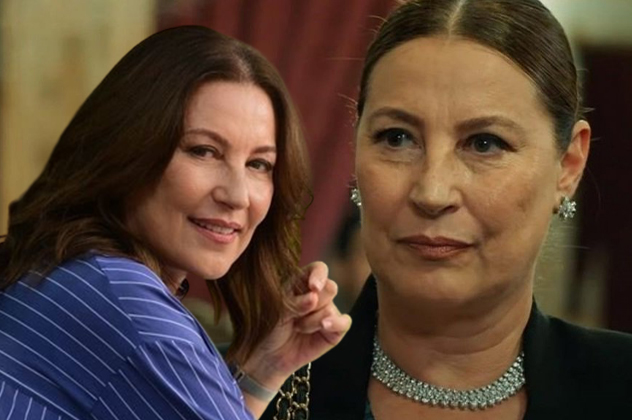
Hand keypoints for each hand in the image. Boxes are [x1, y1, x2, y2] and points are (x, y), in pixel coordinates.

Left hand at [240, 262, 351, 390]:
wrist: (269, 357)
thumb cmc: (270, 328)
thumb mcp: (278, 311)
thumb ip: (295, 302)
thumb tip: (314, 296)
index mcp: (302, 283)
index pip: (318, 269)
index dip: (319, 275)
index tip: (313, 287)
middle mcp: (318, 295)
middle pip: (330, 287)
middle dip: (314, 303)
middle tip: (296, 316)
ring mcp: (327, 312)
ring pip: (331, 309)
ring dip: (312, 321)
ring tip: (298, 328)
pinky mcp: (334, 331)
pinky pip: (344, 322)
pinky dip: (336, 323)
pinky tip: (324, 326)